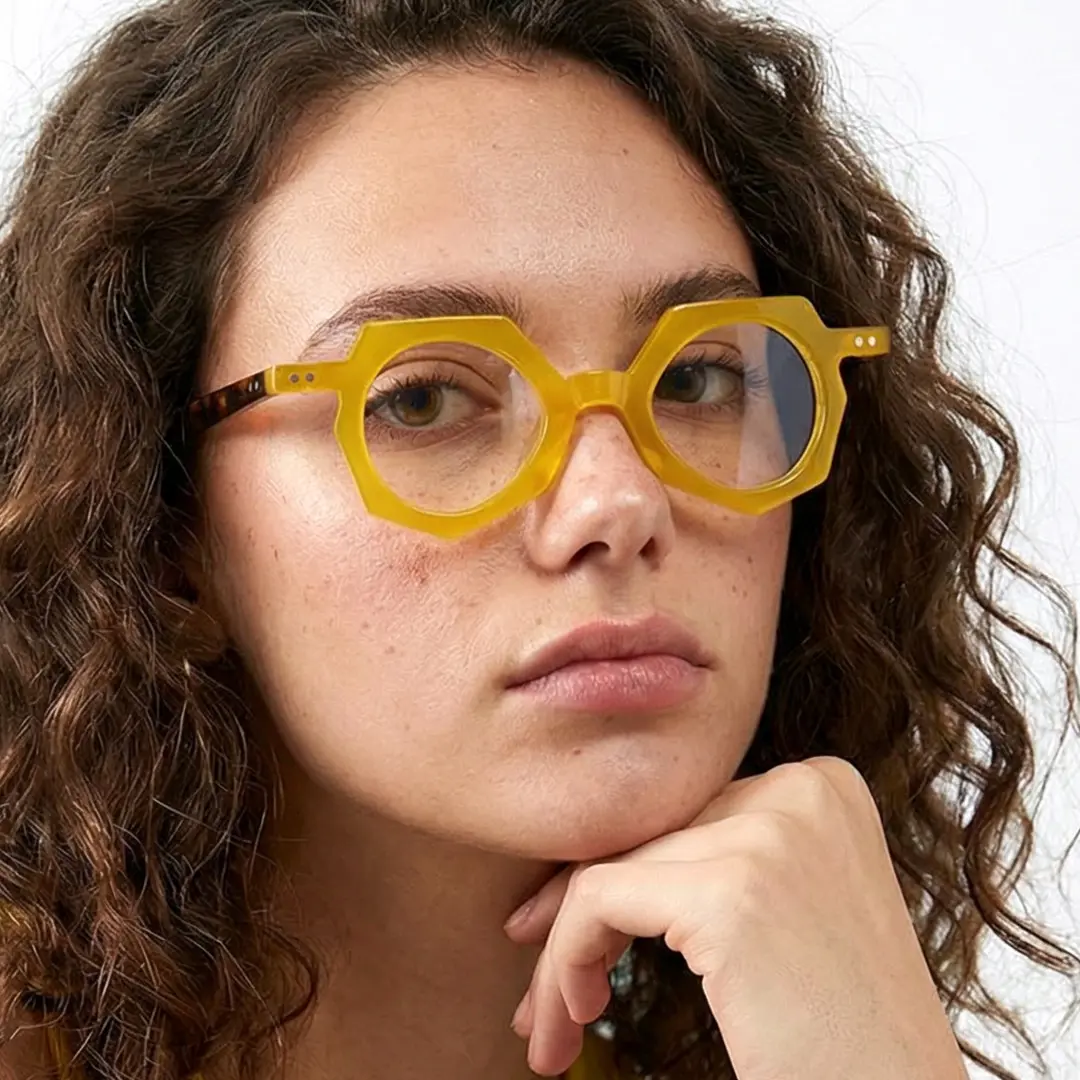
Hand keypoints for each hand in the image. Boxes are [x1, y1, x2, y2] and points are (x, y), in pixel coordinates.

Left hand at [503, 757, 968, 1078]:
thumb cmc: (845, 1042)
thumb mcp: (791, 916)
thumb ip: (723, 862)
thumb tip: (605, 863)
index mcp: (822, 788)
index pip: (682, 816)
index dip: (620, 877)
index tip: (575, 946)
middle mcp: (802, 790)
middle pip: (645, 839)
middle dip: (579, 918)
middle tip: (544, 996)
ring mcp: (771, 834)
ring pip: (609, 870)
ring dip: (564, 954)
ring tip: (552, 1024)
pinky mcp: (730, 893)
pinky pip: (597, 900)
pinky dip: (564, 959)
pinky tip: (576, 1013)